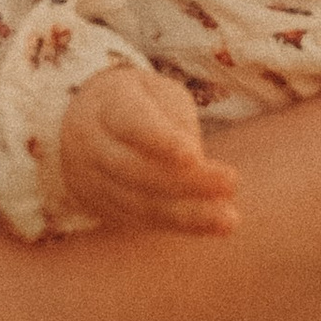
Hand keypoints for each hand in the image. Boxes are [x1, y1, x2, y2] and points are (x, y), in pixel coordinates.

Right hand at [59, 62, 238, 235]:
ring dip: (185, 214)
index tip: (194, 157)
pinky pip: (137, 220)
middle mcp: (89, 141)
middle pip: (136, 169)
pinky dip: (175, 225)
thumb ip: (176, 122)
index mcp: (107, 102)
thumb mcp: (160, 95)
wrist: (88, 122)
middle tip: (232, 184)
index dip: (161, 141)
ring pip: (137, 202)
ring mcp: (88, 177)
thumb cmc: (141, 103)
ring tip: (228, 218)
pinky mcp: (98, 205)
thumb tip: (195, 163)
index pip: (131, 123)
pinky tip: (210, 225)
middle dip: (186, 182)